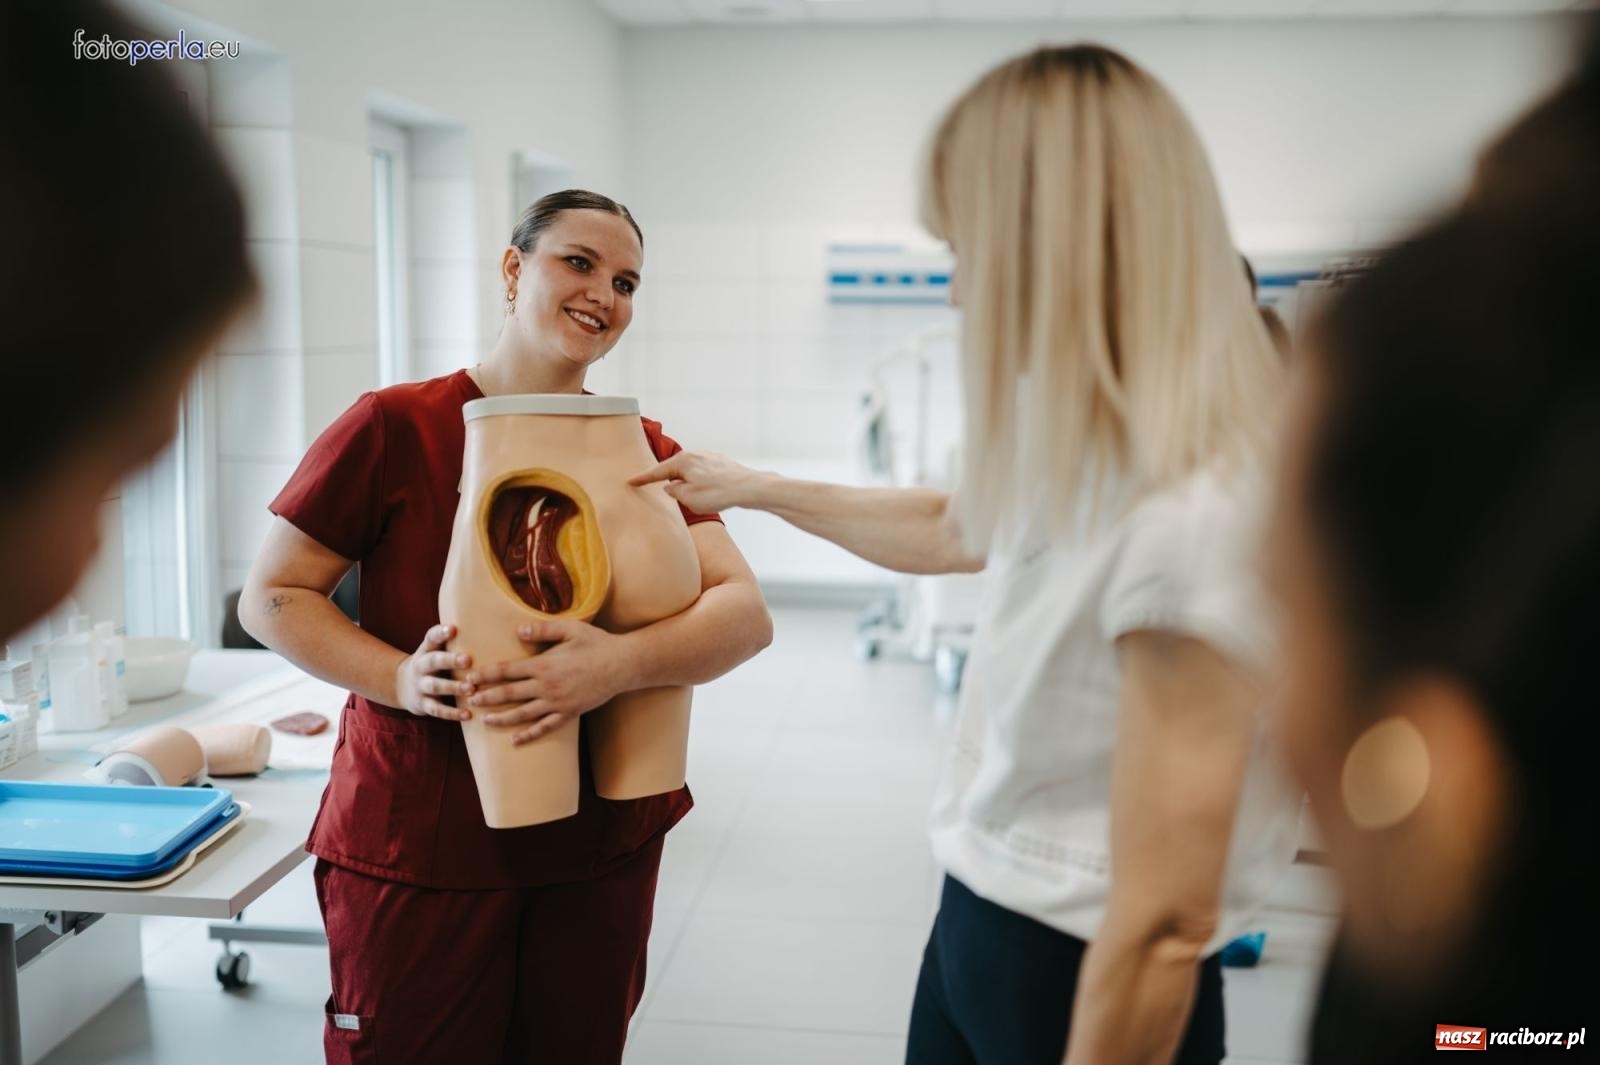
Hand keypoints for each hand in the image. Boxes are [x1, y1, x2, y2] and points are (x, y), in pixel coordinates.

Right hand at [393, 623, 474, 721]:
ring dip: (453, 687)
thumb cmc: (431, 664)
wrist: (400, 686)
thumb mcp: (435, 651)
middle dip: (450, 660)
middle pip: (434, 661)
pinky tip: (468, 714)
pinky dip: (452, 713)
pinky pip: (437, 709)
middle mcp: (421, 666)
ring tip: (471, 689)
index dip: (440, 633)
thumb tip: (491, 630)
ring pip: (436, 686)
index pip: (431, 638)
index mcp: (426, 650)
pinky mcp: (422, 704)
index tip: (453, 629)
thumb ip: (454, 643)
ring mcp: (420, 686)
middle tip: (468, 660)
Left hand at [465, 618, 630, 744]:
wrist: (623, 665)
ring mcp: (558, 702)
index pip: (507, 670)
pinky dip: (529, 735)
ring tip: (484, 720)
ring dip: (501, 718)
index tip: (470, 677)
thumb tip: (517, 631)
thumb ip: (542, 630)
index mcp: (544, 664)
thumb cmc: (597, 643)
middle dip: (487, 697)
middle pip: (509, 694)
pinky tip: (515, 740)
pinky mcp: (569, 713)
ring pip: (523, 714)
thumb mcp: (570, 629)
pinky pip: (545, 727)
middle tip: (468, 700)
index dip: (487, 674)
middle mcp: (547, 686)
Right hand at [628, 450, 765, 513]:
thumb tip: (670, 486)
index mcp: (682, 462)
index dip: (642, 478)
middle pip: (673, 468)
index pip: (657, 472)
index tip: (630, 481)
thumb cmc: (719, 493)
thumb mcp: (689, 498)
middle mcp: (694, 454)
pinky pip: (702, 472)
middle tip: (654, 485)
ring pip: (689, 470)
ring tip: (686, 495)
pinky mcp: (720, 463)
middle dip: (665, 478)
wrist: (749, 487)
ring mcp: (708, 457)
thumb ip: (674, 492)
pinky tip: (705, 491)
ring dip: (685, 482)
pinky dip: (698, 481)